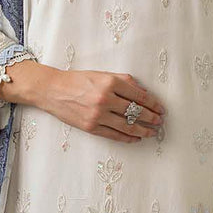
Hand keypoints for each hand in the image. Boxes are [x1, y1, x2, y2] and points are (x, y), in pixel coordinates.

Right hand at [0, 61, 164, 143]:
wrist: (53, 90)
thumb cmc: (77, 80)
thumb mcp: (101, 74)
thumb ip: (122, 81)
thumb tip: (142, 90)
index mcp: (110, 82)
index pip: (139, 95)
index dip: (152, 103)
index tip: (160, 108)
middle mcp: (105, 98)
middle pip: (135, 111)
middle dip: (151, 117)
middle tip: (159, 121)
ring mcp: (98, 114)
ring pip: (127, 126)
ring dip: (143, 130)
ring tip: (151, 132)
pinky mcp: (91, 127)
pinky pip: (114, 135)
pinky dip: (127, 138)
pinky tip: (135, 138)